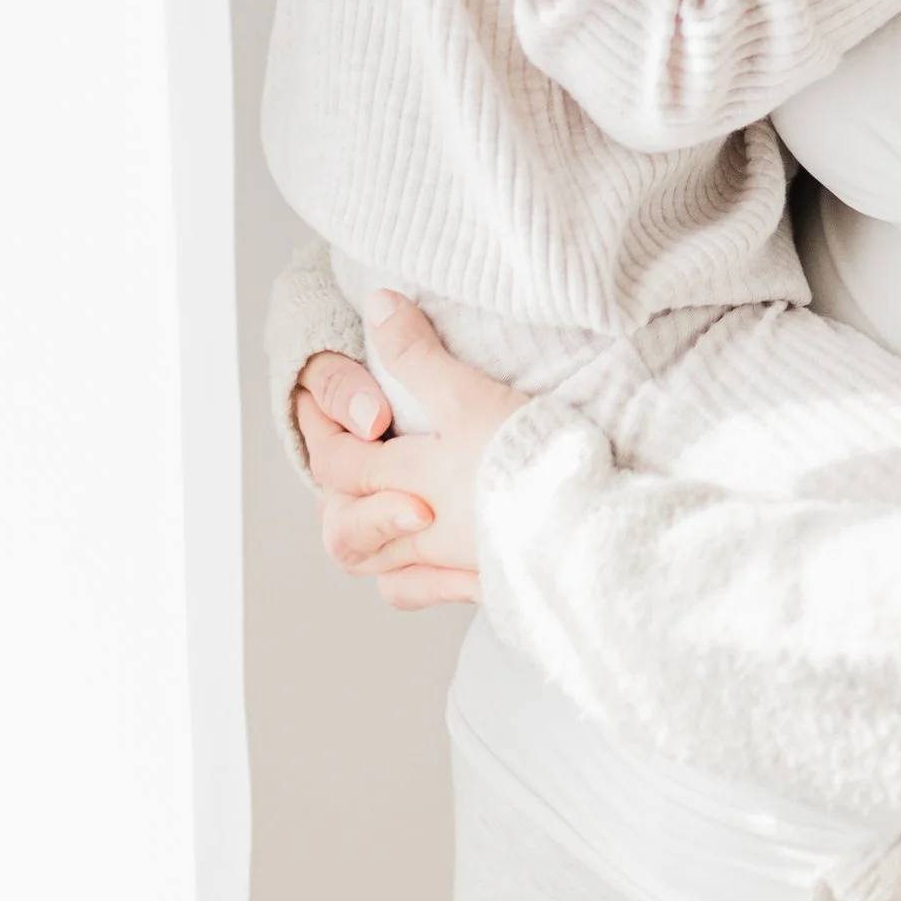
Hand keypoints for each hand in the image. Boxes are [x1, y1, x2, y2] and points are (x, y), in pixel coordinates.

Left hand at [295, 294, 525, 608]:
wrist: (587, 525)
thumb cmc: (528, 461)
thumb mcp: (466, 394)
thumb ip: (417, 355)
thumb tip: (378, 306)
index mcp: (406, 482)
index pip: (336, 463)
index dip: (317, 432)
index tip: (312, 406)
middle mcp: (418, 531)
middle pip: (345, 530)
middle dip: (337, 499)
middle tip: (347, 467)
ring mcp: (449, 564)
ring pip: (383, 570)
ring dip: (373, 544)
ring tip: (383, 515)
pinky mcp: (484, 582)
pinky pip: (431, 593)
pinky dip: (421, 580)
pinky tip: (433, 560)